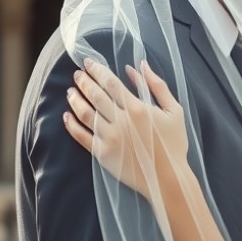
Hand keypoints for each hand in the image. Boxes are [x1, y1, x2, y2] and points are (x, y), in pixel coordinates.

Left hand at [63, 59, 188, 197]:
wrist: (168, 178)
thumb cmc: (174, 144)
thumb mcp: (174, 111)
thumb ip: (157, 86)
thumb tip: (139, 65)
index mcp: (138, 108)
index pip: (111, 83)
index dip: (97, 70)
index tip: (88, 62)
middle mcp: (121, 121)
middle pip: (95, 95)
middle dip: (84, 81)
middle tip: (77, 74)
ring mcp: (110, 139)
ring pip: (85, 114)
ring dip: (75, 100)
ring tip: (70, 91)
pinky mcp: (103, 154)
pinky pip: (81, 137)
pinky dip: (71, 125)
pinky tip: (67, 116)